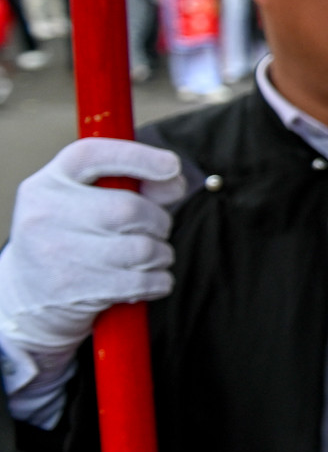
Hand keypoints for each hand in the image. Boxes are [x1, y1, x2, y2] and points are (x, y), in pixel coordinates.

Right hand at [0, 139, 184, 374]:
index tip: (171, 165)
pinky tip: (146, 280)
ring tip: (147, 258)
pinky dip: (158, 281)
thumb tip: (173, 182)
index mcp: (47, 183)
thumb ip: (134, 186)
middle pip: (130, 208)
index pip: (93, 155)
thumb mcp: (83, 203)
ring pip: (143, 248)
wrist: (29, 297)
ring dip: (160, 255)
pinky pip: (143, 281)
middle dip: (158, 221)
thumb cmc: (70, 240)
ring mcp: (57, 251)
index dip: (139, 157)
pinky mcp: (75, 288)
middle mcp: (46, 213)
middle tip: (153, 231)